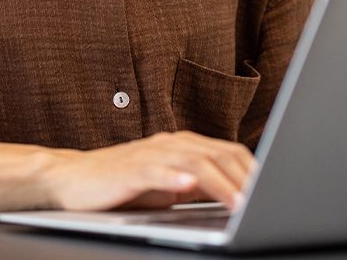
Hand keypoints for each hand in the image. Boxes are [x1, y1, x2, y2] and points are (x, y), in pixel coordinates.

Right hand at [40, 131, 255, 211]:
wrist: (72, 178)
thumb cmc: (122, 184)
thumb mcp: (168, 185)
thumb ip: (198, 185)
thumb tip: (236, 196)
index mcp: (184, 145)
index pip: (229, 152)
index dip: (253, 171)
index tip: (274, 190)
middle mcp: (171, 144)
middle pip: (218, 154)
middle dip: (245, 178)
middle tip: (265, 200)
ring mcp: (150, 154)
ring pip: (194, 162)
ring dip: (220, 182)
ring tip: (240, 201)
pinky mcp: (129, 169)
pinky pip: (155, 171)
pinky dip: (173, 178)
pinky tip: (187, 186)